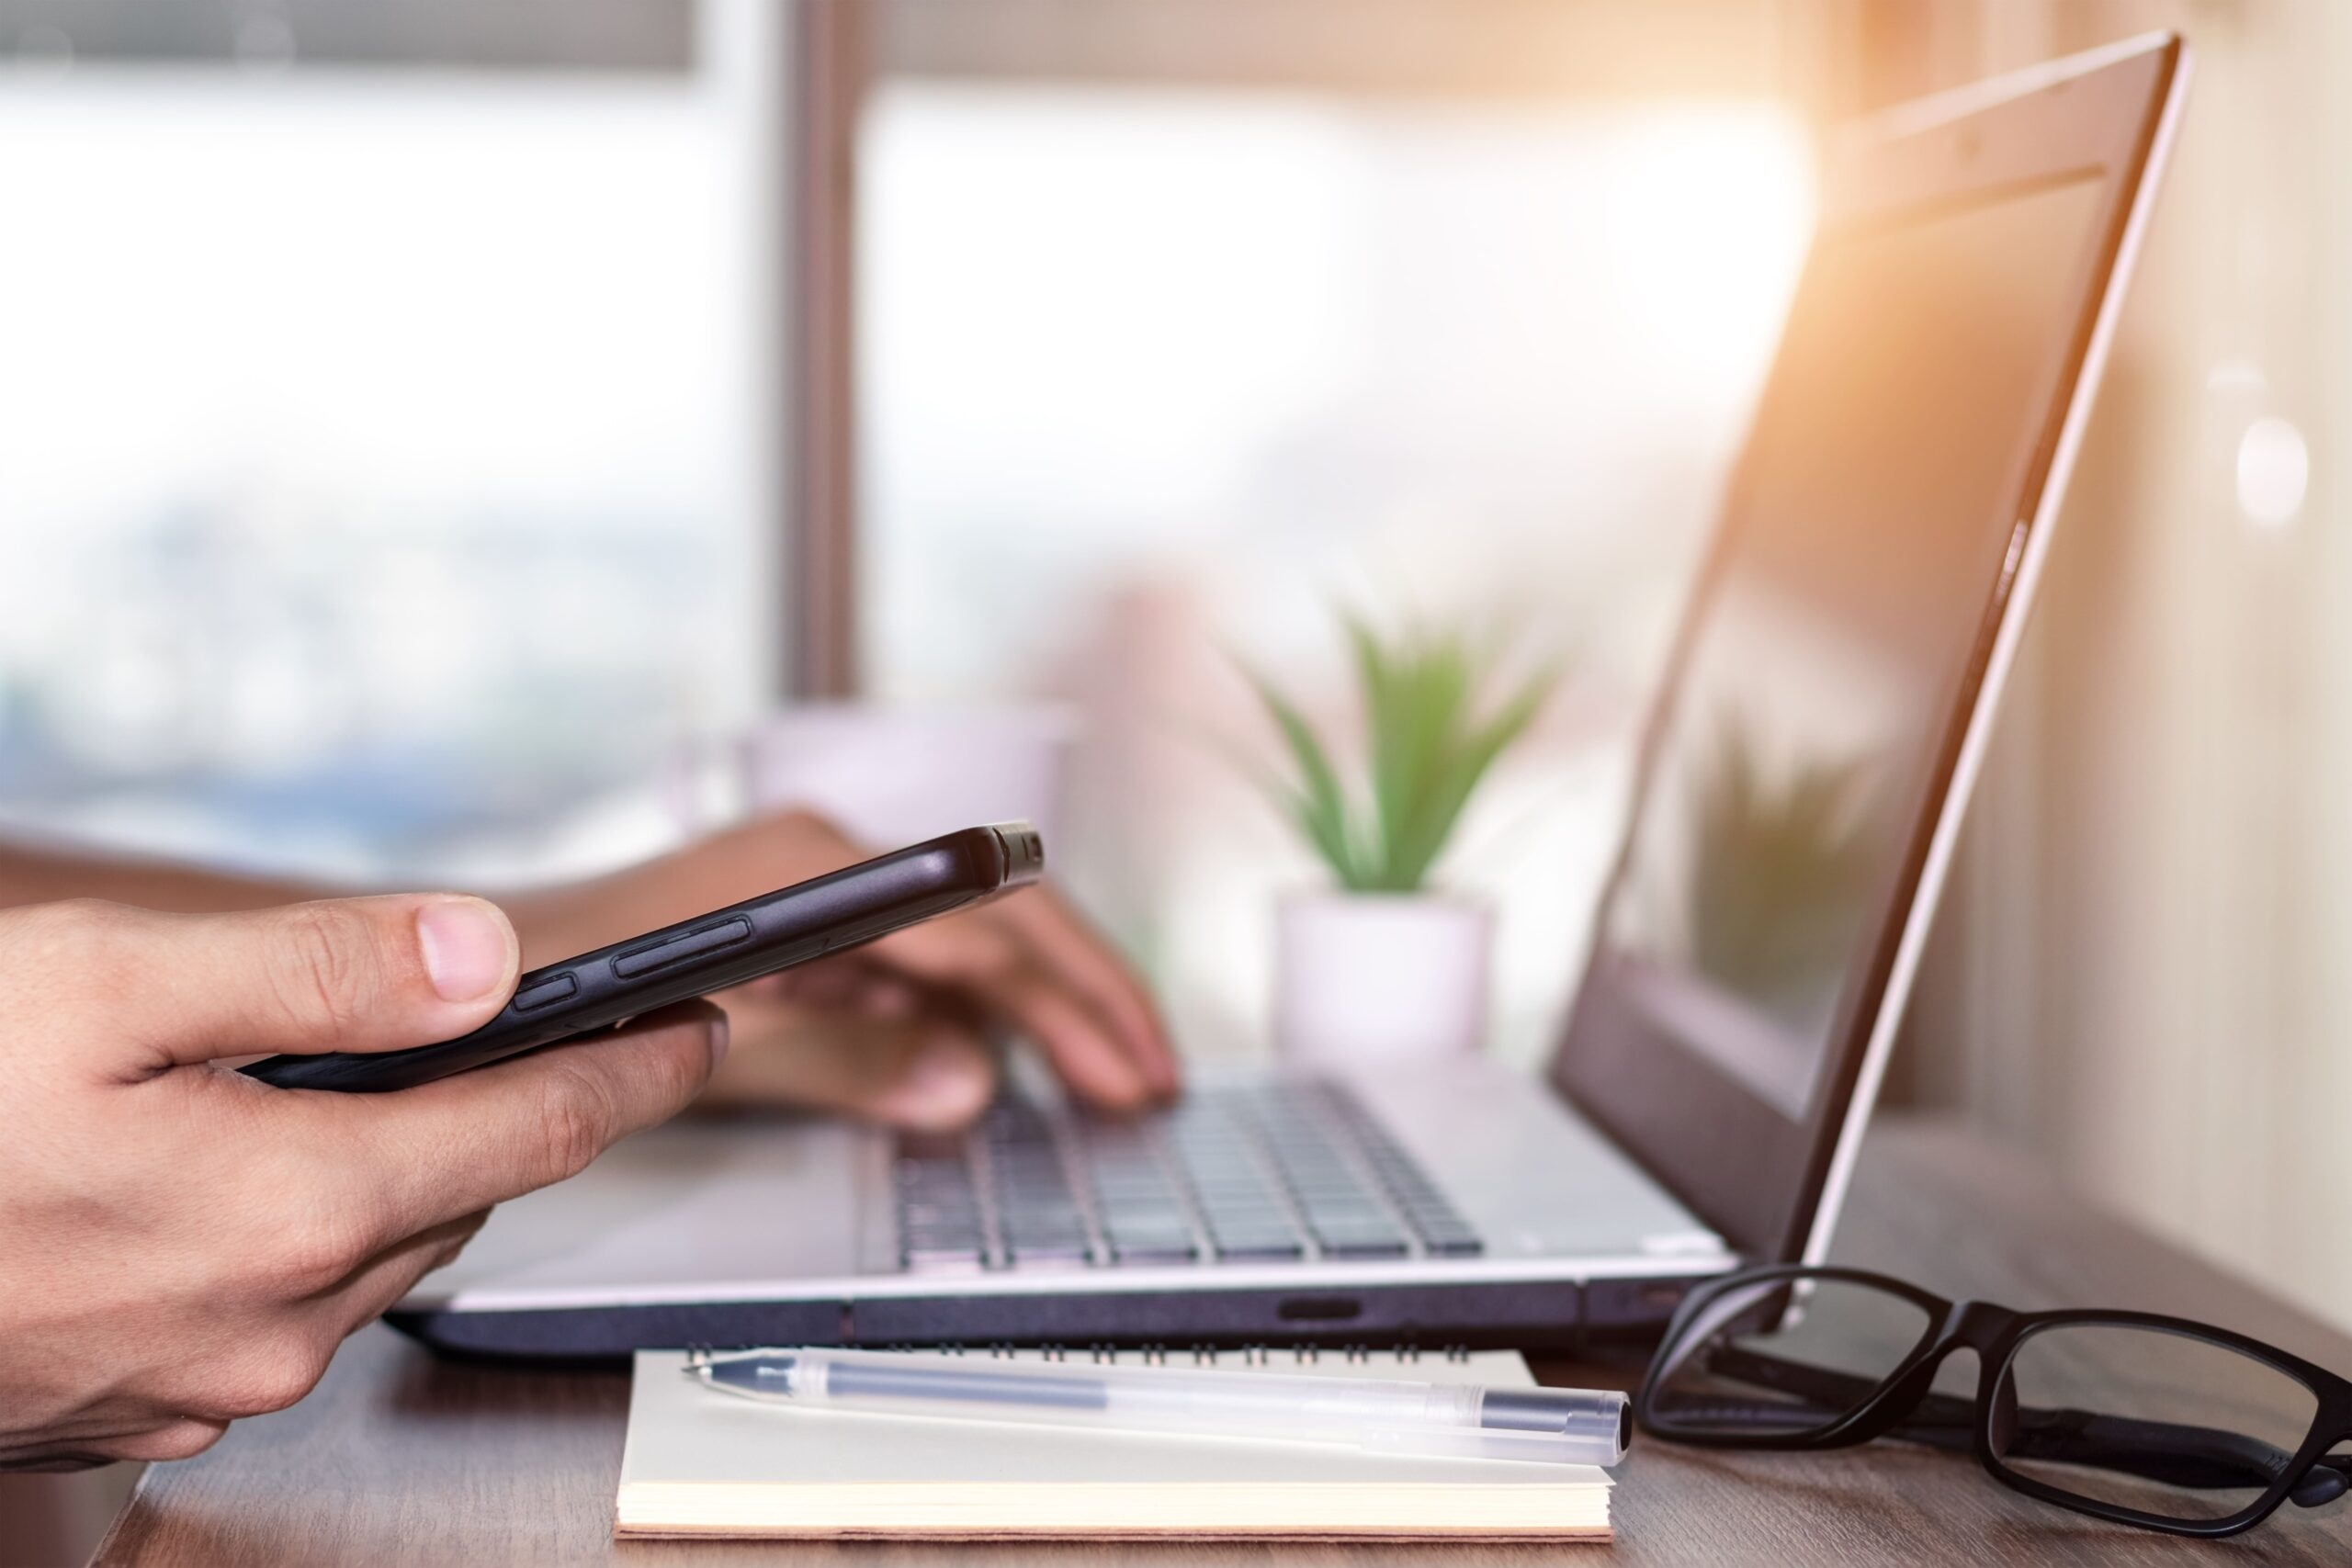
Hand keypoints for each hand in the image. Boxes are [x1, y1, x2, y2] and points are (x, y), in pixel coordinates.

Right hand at [0, 895, 722, 1469]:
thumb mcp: (109, 987)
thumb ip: (318, 972)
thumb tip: (485, 956)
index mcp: (297, 1207)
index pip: (542, 1124)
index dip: (639, 1063)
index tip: (705, 1022)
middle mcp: (278, 1320)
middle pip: (465, 1192)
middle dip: (520, 1108)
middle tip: (559, 1035)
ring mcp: (211, 1382)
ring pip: (377, 1254)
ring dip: (402, 1172)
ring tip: (373, 1090)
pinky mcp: (146, 1410)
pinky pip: (285, 1308)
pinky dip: (303, 1234)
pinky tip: (236, 1180)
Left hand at [507, 810, 1178, 1129]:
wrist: (464, 978)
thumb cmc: (566, 988)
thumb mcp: (716, 1043)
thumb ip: (844, 1063)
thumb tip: (968, 1088)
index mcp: (819, 867)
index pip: (987, 931)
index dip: (1073, 1004)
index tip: (1132, 1064)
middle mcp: (832, 863)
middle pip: (1000, 929)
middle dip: (1083, 1005)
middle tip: (1150, 1085)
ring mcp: (821, 898)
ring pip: (963, 955)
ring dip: (1037, 1018)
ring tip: (1105, 1087)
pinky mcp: (803, 935)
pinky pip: (913, 977)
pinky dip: (968, 1026)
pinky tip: (997, 1075)